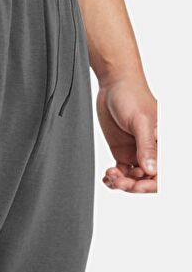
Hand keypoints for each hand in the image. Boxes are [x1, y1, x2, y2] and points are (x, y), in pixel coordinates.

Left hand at [96, 76, 156, 192]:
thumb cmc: (132, 96)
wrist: (113, 85)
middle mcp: (152, 151)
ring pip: (134, 178)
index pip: (164, 172)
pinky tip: (107, 177)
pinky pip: (122, 172)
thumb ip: (146, 146)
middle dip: (134, 185)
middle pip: (148, 179)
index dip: (152, 184)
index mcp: (163, 144)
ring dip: (122, 182)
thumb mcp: (141, 121)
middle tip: (119, 181)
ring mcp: (137, 152)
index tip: (137, 186)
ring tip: (110, 176)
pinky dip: (114, 178)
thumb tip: (151, 169)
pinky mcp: (123, 151)